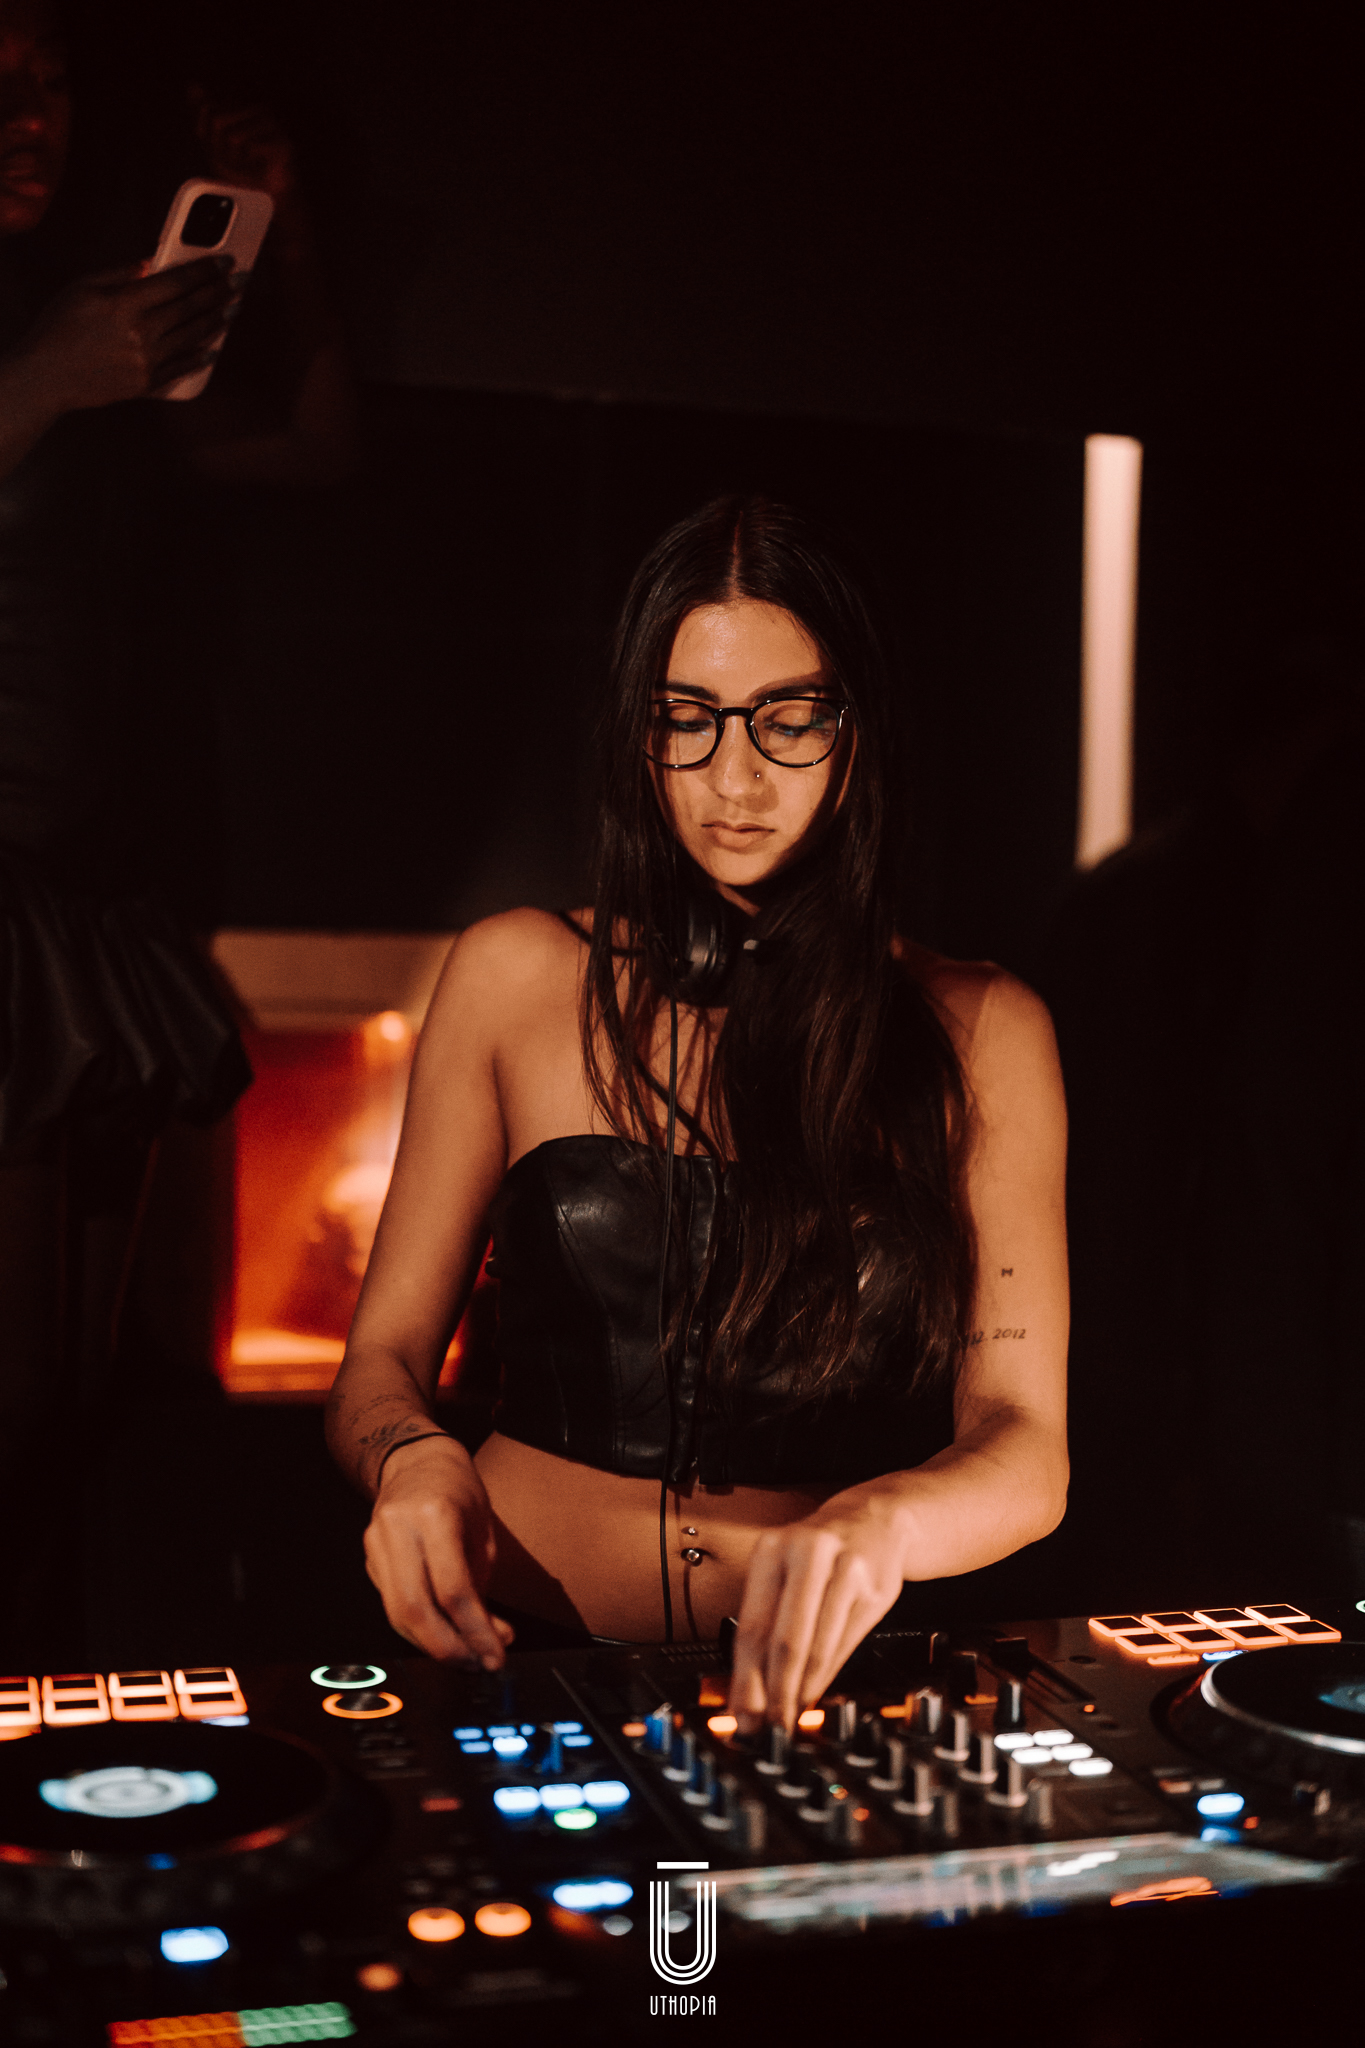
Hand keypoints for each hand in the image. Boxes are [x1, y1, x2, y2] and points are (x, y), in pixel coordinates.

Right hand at [16, 259, 232, 412]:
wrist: (47, 375)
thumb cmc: (60, 326)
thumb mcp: (84, 287)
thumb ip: (122, 273)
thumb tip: (155, 263)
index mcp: (125, 303)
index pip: (178, 282)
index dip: (206, 270)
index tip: (224, 262)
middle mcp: (141, 332)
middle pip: (191, 308)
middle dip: (220, 292)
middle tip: (241, 282)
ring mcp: (146, 361)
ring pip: (192, 337)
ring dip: (217, 321)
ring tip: (233, 308)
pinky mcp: (146, 383)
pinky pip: (181, 368)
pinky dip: (199, 357)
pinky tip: (212, 349)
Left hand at [194, 90, 298, 206]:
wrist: (268, 198)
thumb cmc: (242, 171)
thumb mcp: (212, 144)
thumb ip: (201, 115)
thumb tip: (191, 83)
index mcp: (241, 106)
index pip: (206, 109)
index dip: (207, 137)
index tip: (221, 152)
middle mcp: (257, 109)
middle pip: (217, 120)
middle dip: (220, 148)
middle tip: (234, 162)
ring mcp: (271, 124)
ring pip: (232, 136)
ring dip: (234, 159)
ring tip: (246, 166)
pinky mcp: (281, 141)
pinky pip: (249, 147)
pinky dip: (249, 164)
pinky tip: (257, 168)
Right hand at [362, 1435, 515, 1668]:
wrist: (416, 1460)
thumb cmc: (458, 1489)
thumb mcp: (482, 1530)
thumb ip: (484, 1584)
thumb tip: (494, 1637)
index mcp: (434, 1515)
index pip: (453, 1590)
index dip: (476, 1631)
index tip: (496, 1655)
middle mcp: (398, 1529)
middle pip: (415, 1610)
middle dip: (448, 1648)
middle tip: (477, 1663)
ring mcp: (377, 1543)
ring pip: (397, 1614)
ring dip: (432, 1644)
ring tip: (464, 1655)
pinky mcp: (370, 1558)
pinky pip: (392, 1605)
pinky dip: (418, 1627)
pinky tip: (443, 1634)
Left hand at [728, 1499, 907, 1729]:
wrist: (874, 1519)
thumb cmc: (819, 1552)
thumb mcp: (785, 1569)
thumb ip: (767, 1620)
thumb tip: (747, 1687)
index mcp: (773, 1550)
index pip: (753, 1626)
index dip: (745, 1676)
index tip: (740, 1713)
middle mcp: (808, 1555)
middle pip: (785, 1640)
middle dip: (774, 1692)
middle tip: (766, 1726)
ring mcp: (846, 1570)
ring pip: (817, 1646)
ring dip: (802, 1690)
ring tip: (790, 1716)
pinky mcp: (874, 1589)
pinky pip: (845, 1644)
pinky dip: (827, 1675)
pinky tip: (815, 1693)